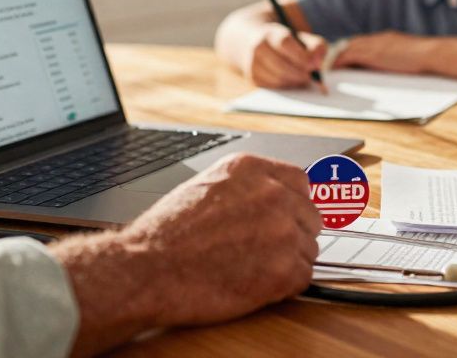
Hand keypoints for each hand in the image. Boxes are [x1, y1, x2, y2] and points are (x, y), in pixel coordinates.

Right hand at [55, 153, 320, 355]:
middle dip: (292, 235)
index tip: (286, 218)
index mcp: (253, 170)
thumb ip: (246, 186)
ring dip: (287, 262)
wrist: (146, 269)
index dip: (292, 205)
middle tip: (263, 251)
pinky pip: (303, 277)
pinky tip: (255, 283)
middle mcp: (273, 195)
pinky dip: (284, 286)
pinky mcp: (282, 270)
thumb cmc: (166, 233)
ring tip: (250, 268)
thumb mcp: (206, 185)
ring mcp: (282, 232)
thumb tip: (272, 195)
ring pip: (308, 250)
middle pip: (309, 217)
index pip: (300, 182)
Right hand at [244, 24, 327, 88]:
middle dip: (299, 73)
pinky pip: (274, 86)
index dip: (301, 55)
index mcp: (271, 33)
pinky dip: (287, 85)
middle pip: (281, 65)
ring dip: (294, 81)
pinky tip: (293, 80)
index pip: (285, 43)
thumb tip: (318, 63)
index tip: (314, 65)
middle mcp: (258, 48)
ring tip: (304, 78)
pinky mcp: (254, 78)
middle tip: (311, 77)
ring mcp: (253, 64)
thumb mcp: (302, 37)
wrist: (257, 41)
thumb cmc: (287, 41)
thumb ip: (316, 46)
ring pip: (278, 78)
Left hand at [333, 31, 425, 73]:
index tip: (340, 60)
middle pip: (349, 44)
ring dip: (332, 58)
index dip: (349, 51)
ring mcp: (373, 45)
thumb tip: (390, 67)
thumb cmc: (424, 59)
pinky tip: (328, 70)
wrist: (430, 53)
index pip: (361, 43)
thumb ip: (395, 58)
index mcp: (385, 40)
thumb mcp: (406, 56)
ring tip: (321, 69)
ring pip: (345, 48)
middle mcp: (376, 39)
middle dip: (336, 54)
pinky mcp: (371, 53)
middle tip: (325, 65)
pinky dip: (336, 63)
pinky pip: (347, 56)